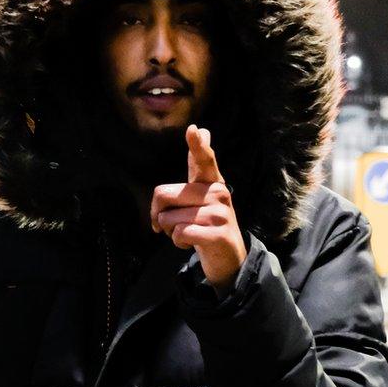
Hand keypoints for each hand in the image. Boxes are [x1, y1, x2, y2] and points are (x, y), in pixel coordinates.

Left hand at [150, 124, 247, 292]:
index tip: (194, 130)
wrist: (229, 257)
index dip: (197, 145)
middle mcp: (218, 193)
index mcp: (212, 181)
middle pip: (163, 194)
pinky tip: (192, 243)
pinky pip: (180, 233)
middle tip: (172, 224)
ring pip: (168, 219)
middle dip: (158, 215)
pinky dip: (178, 242)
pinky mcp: (218, 234)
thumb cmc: (207, 222)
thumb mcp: (202, 193)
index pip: (204, 159)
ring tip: (189, 233)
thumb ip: (198, 165)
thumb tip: (202, 129)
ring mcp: (220, 213)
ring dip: (170, 232)